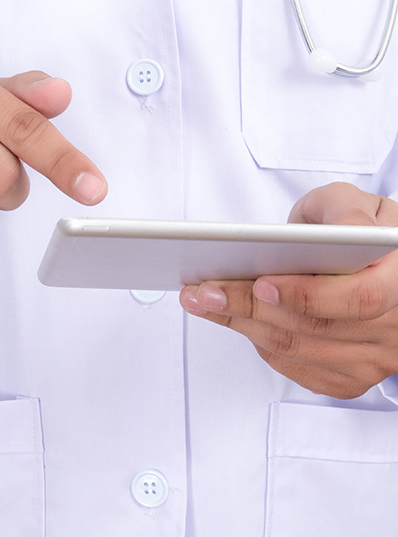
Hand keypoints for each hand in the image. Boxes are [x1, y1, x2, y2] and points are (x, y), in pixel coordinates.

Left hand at [180, 182, 397, 398]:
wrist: (362, 257)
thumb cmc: (354, 227)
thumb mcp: (352, 204)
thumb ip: (344, 213)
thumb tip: (332, 234)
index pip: (359, 298)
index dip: (307, 295)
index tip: (261, 283)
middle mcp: (394, 326)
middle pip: (315, 328)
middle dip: (249, 308)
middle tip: (204, 290)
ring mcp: (375, 357)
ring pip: (297, 349)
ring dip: (241, 325)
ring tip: (202, 301)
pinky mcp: (350, 377)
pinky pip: (295, 366)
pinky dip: (257, 342)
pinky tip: (232, 319)